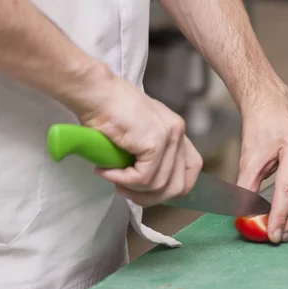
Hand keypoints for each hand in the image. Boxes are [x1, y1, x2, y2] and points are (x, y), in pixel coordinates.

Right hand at [67, 73, 202, 206]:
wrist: (95, 91)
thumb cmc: (106, 109)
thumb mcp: (136, 133)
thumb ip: (147, 152)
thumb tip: (145, 183)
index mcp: (176, 130)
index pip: (192, 168)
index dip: (173, 187)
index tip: (148, 191)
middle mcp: (178, 132)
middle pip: (179, 184)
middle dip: (152, 197)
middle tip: (126, 190)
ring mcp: (169, 137)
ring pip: (160, 185)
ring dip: (133, 189)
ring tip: (113, 180)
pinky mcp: (155, 142)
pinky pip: (144, 178)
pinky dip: (123, 180)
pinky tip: (106, 171)